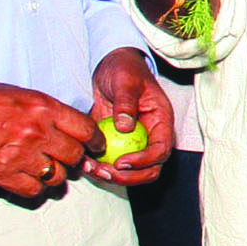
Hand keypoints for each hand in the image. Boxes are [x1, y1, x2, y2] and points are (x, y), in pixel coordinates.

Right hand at [0, 79, 96, 198]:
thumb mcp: (19, 94)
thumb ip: (46, 111)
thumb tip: (69, 126)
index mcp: (43, 107)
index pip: (86, 129)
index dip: (94, 141)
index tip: (94, 146)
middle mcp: (36, 131)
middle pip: (75, 156)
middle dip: (75, 159)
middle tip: (67, 159)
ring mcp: (20, 155)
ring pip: (57, 176)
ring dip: (54, 175)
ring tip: (44, 169)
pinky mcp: (1, 176)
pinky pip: (33, 191)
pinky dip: (34, 189)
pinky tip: (28, 179)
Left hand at [83, 49, 172, 185]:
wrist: (110, 68)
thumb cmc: (124, 70)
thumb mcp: (125, 80)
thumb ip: (126, 101)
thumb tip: (125, 127)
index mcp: (161, 121)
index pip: (162, 150)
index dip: (144, 161)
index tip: (121, 162)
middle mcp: (151, 136)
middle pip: (150, 169)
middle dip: (129, 177)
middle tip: (106, 172)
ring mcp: (135, 144)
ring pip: (132, 173)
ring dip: (113, 177)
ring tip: (92, 169)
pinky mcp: (117, 146)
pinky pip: (112, 165)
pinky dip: (99, 169)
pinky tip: (84, 164)